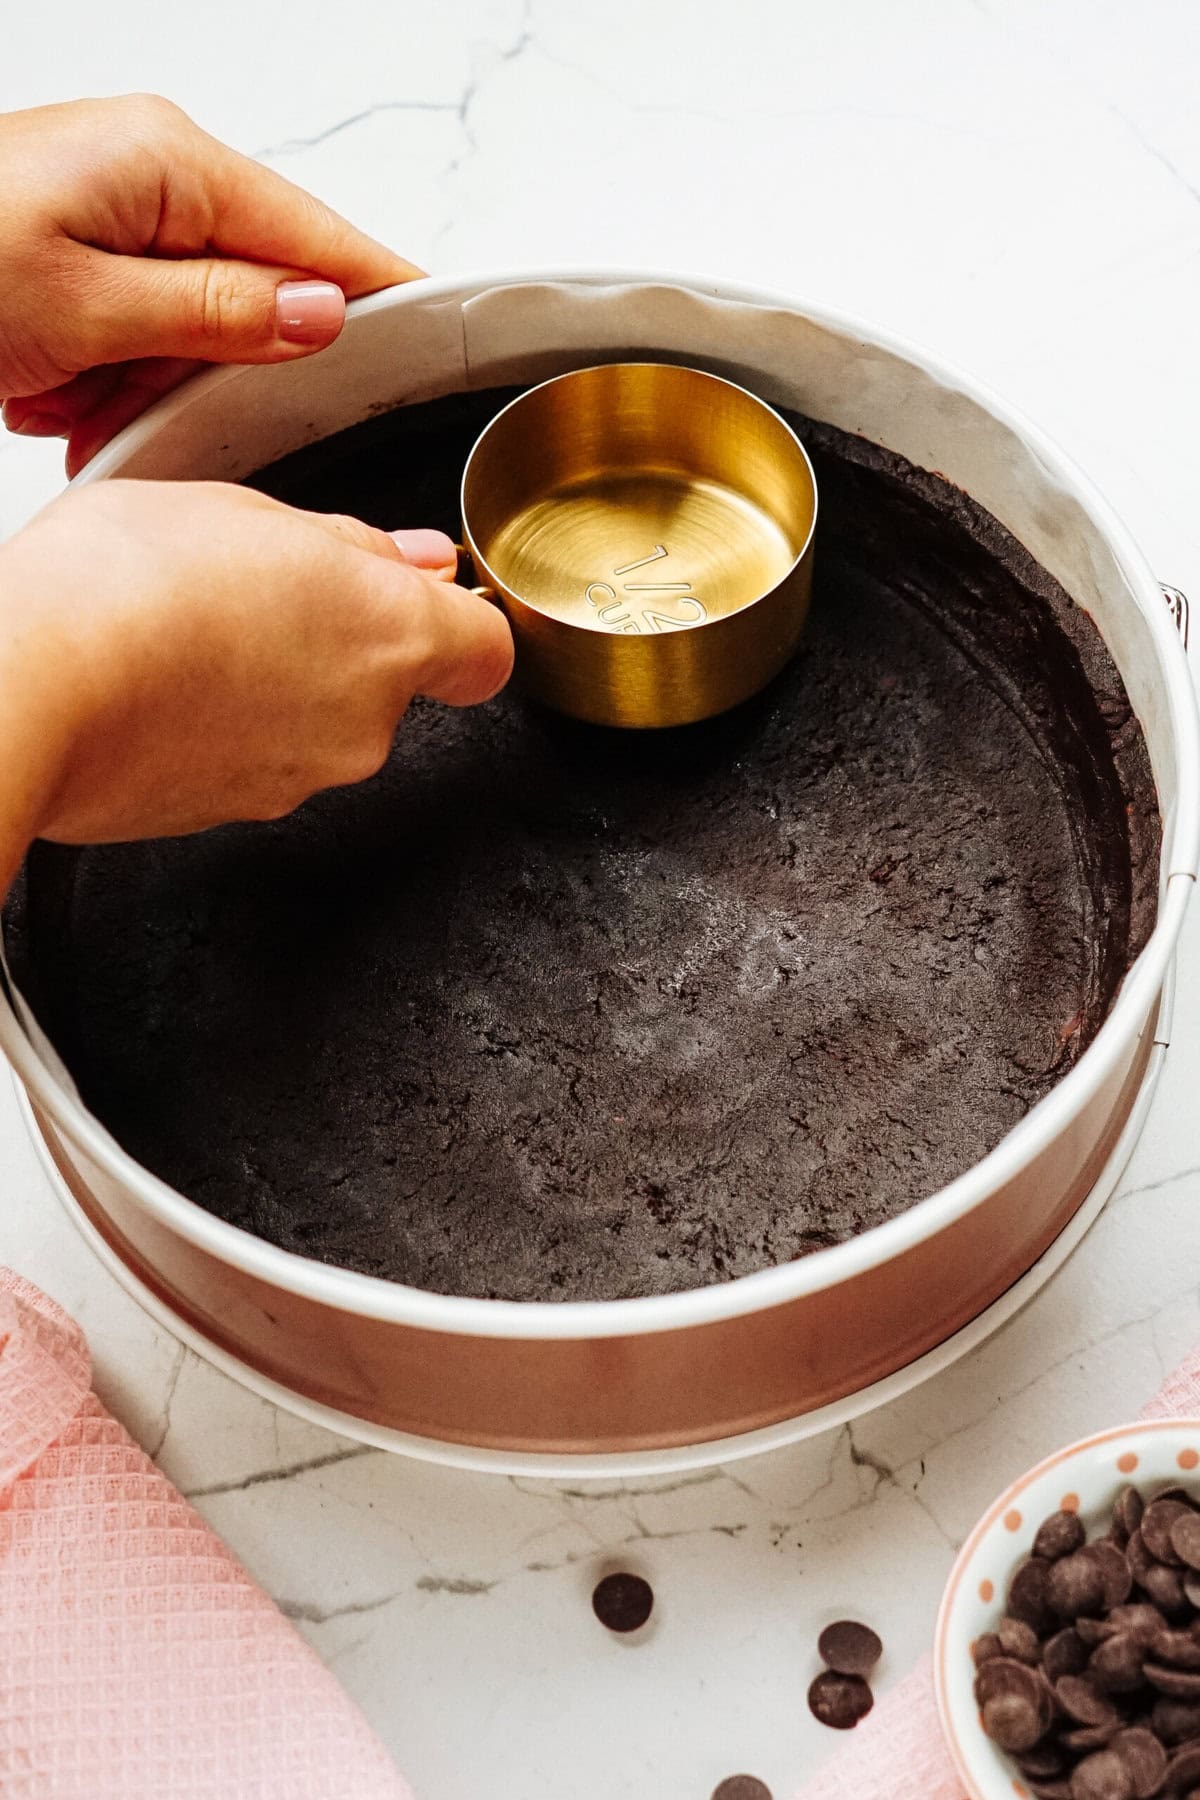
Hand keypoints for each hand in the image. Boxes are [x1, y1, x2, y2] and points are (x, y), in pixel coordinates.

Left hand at [0, 95, 419, 474]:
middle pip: (254, 298)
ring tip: (73, 402)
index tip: (440, 342)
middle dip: (210, 374)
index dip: (382, 296)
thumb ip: (215, 313)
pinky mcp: (76, 252)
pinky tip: (54, 394)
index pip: (317, 236)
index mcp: (166, 163)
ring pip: (191, 332)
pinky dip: (102, 380)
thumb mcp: (83, 305)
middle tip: (142, 410)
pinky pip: (135, 334)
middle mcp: (146, 178)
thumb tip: (321, 313)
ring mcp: (111, 213)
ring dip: (141, 387)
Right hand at [0, 481, 512, 888]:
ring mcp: (299, 779)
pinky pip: (256, 759)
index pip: (486, 650)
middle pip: (388, 680)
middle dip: (337, 638)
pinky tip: (165, 682)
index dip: (459, 621)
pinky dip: (226, 727)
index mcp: (388, 633)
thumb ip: (349, 542)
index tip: (426, 599)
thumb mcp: (243, 510)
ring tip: (191, 631)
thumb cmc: (119, 588)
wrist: (28, 692)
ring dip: (277, 680)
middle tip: (257, 590)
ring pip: (318, 720)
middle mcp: (363, 722)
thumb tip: (412, 560)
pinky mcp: (235, 815)